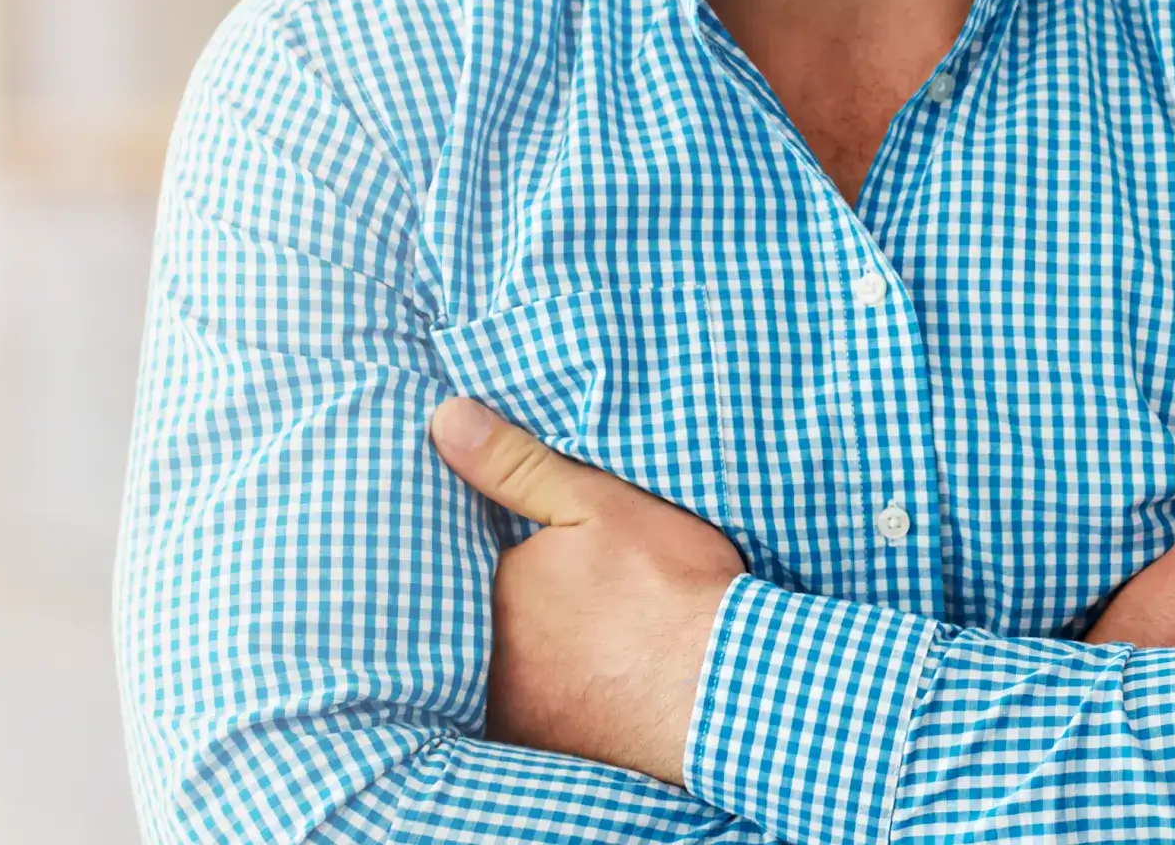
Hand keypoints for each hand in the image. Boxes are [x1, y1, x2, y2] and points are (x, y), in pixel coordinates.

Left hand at [428, 395, 744, 786]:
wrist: (730, 692)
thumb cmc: (671, 591)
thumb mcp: (596, 505)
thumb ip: (516, 464)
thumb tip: (444, 418)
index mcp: (497, 590)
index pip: (478, 562)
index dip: (506, 554)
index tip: (538, 553)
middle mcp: (489, 660)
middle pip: (486, 623)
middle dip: (513, 611)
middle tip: (562, 607)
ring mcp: (516, 715)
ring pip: (507, 674)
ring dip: (528, 663)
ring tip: (573, 649)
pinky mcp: (547, 756)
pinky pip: (531, 722)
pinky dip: (549, 706)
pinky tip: (582, 692)